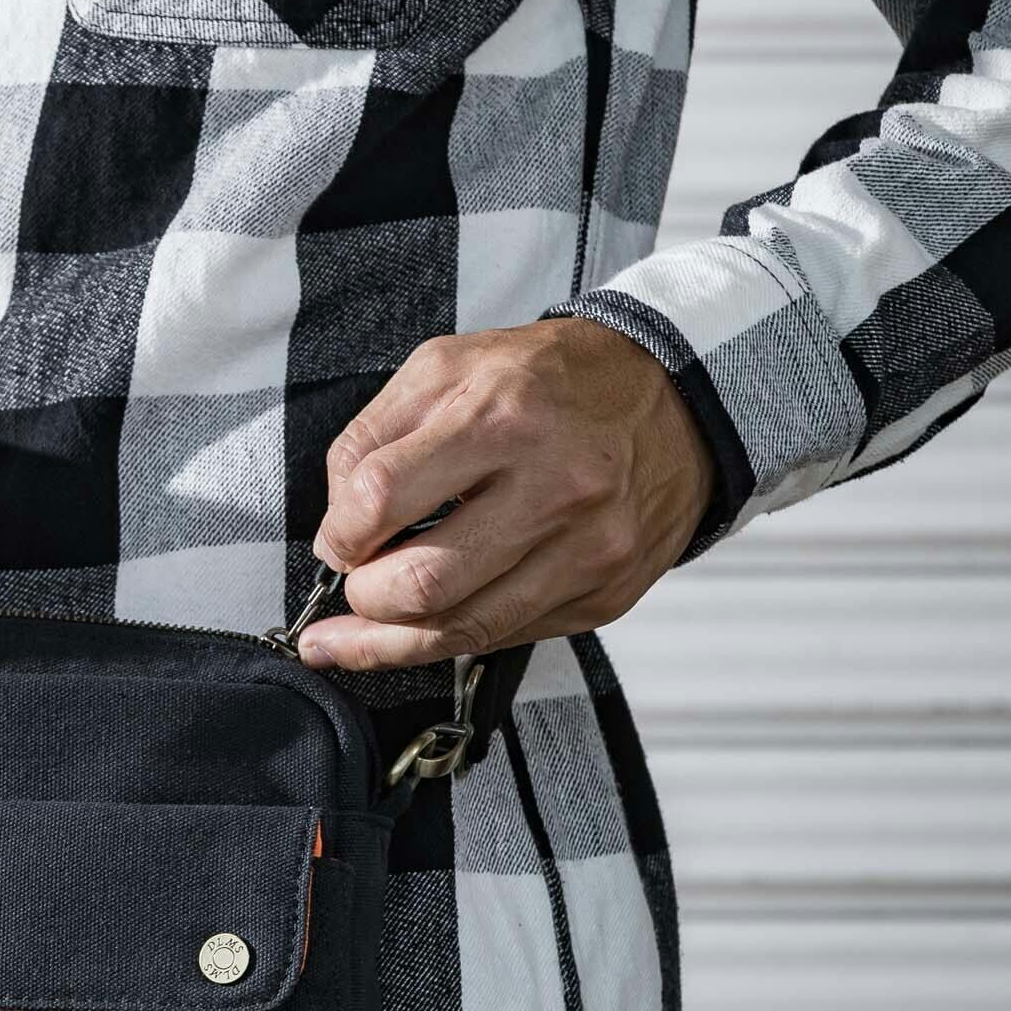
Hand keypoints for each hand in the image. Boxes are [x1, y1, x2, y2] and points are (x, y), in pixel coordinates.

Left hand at [297, 319, 714, 671]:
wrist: (673, 398)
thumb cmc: (549, 381)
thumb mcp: (446, 367)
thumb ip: (373, 437)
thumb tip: (337, 528)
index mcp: (503, 417)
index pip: (381, 498)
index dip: (341, 532)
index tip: (338, 539)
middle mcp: (554, 487)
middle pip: (422, 584)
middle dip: (364, 598)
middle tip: (354, 583)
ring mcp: (587, 549)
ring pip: (461, 631)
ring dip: (387, 644)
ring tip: (348, 638)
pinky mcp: (605, 593)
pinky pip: (505, 638)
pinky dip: (449, 640)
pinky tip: (418, 632)